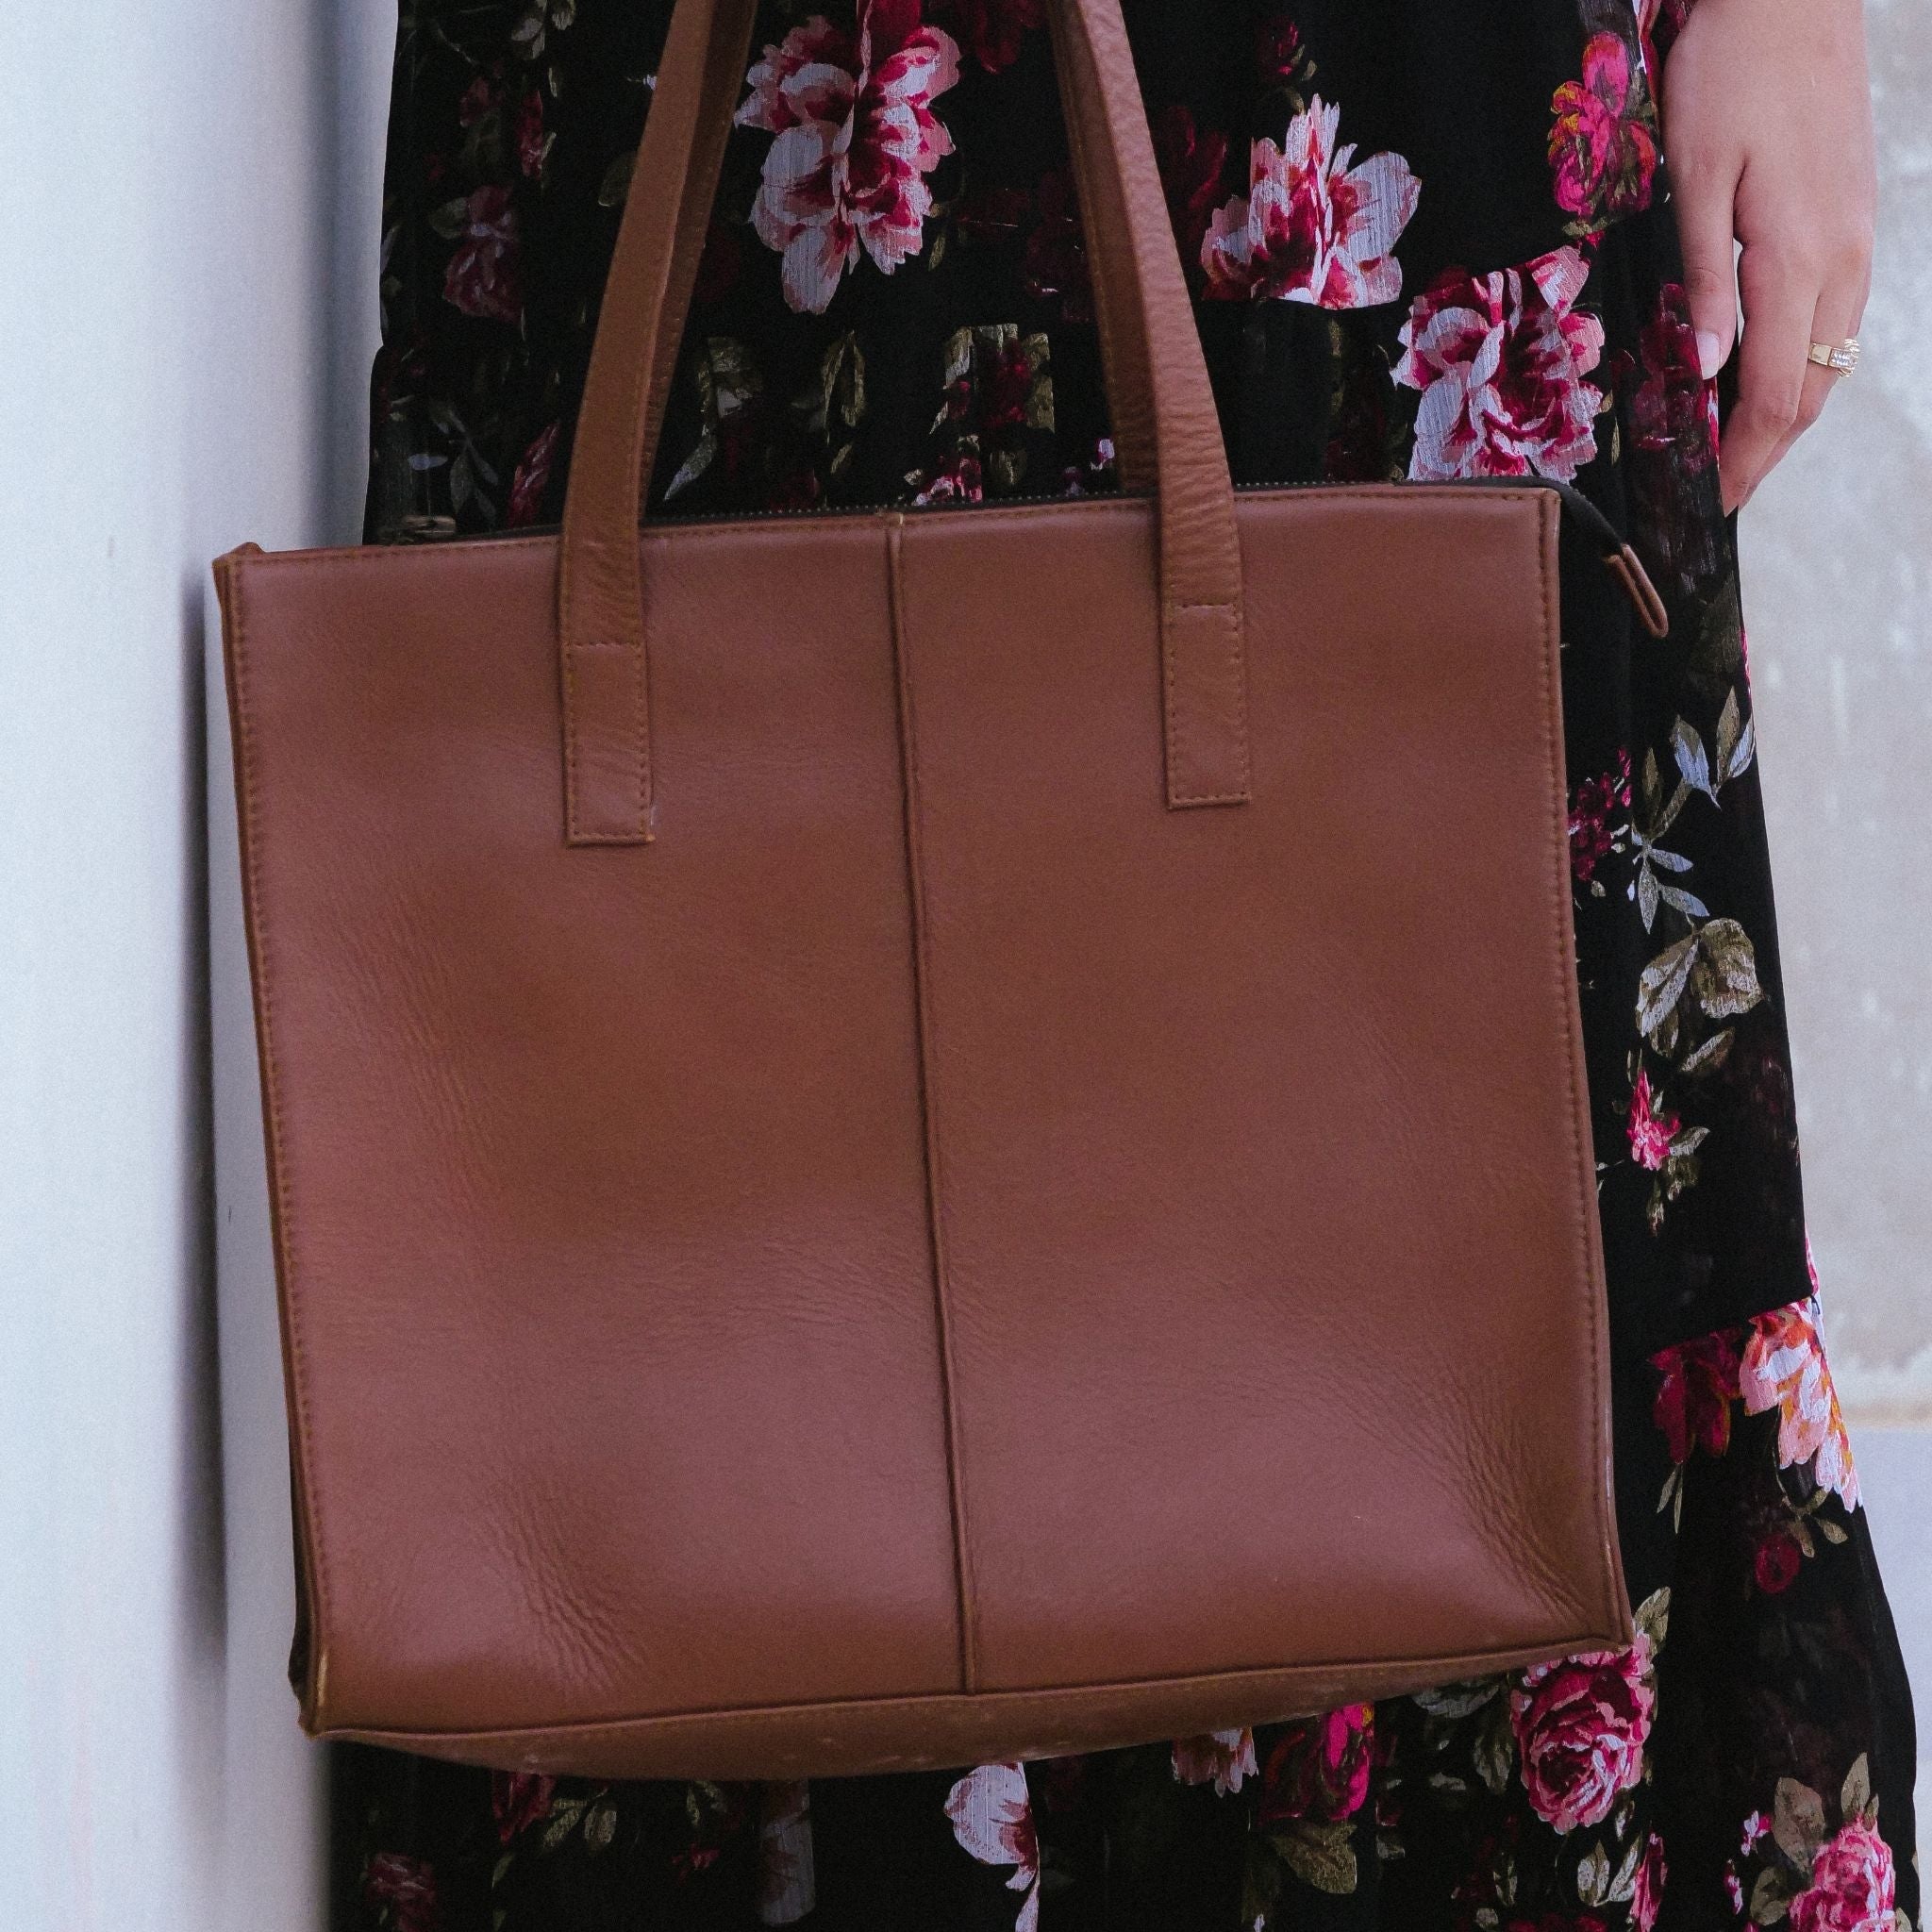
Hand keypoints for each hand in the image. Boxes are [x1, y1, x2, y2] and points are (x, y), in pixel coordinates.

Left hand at [1662, 0, 1876, 511]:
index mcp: (1794, 261)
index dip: (1738, 462)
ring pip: (1828, 364)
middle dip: (1761, 456)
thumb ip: (1699, 284)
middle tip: (1714, 495)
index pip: (1771, 397)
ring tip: (1730, 455)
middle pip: (1809, 396)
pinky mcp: (1853, 225)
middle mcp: (1840, 263)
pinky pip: (1834, 323)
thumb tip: (1699, 373)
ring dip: (1781, 419)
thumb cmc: (1731, 73)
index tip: (1707, 503)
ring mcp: (1856, 244)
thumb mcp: (1693, 179)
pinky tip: (1760, 381)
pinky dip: (1799, 370)